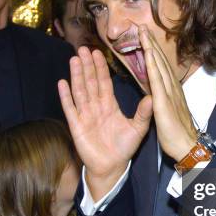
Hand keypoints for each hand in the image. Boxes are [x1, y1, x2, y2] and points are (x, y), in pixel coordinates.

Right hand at [58, 47, 152, 200]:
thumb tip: (153, 97)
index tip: (98, 52)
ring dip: (77, 75)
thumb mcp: (138, 129)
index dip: (101, 67)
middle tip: (82, 48)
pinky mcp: (76, 125)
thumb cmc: (124, 148)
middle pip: (90, 82)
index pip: (104, 82)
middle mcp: (96, 107)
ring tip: (74, 60)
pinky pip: (70, 108)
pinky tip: (62, 83)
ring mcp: (85, 115)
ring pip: (80, 91)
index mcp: (110, 105)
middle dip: (87, 66)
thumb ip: (143, 113)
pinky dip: (66, 96)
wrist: (112, 167)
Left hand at [139, 25, 197, 161]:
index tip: (145, 36)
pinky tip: (147, 52)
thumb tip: (157, 90)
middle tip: (141, 26)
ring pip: (158, 64)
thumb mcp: (169, 110)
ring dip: (150, 47)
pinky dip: (152, 63)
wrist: (187, 145)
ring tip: (142, 32)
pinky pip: (157, 79)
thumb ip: (163, 97)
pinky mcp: (164, 101)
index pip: (160, 65)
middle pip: (159, 60)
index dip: (153, 50)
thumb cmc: (177, 131)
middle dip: (151, 42)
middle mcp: (171, 87)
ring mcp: (169, 92)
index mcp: (170, 89)